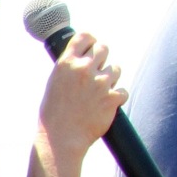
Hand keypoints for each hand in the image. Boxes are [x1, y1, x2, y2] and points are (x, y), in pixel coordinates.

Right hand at [39, 30, 127, 158]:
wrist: (60, 139)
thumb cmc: (53, 115)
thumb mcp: (54, 85)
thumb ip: (68, 70)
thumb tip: (82, 59)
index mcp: (66, 64)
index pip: (84, 37)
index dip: (90, 40)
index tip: (91, 46)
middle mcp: (83, 69)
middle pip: (103, 48)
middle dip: (102, 59)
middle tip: (97, 71)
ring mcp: (100, 83)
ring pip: (116, 69)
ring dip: (110, 79)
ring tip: (98, 94)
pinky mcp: (112, 97)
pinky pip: (122, 91)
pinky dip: (116, 98)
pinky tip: (104, 106)